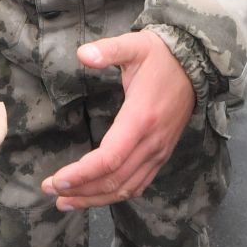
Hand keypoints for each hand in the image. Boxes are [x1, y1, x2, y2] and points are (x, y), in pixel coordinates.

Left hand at [40, 31, 194, 209]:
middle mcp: (151, 142)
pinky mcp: (162, 155)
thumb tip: (82, 53)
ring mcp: (159, 152)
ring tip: (65, 201)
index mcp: (140, 119)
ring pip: (126, 188)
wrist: (196, 65)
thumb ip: (108, 49)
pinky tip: (96, 197)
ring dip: (94, 199)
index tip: (56, 180)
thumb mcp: (135, 45)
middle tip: (49, 191)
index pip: (109, 159)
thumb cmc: (160, 56)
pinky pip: (139, 184)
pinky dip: (115, 195)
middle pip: (114, 180)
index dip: (82, 174)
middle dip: (80, 190)